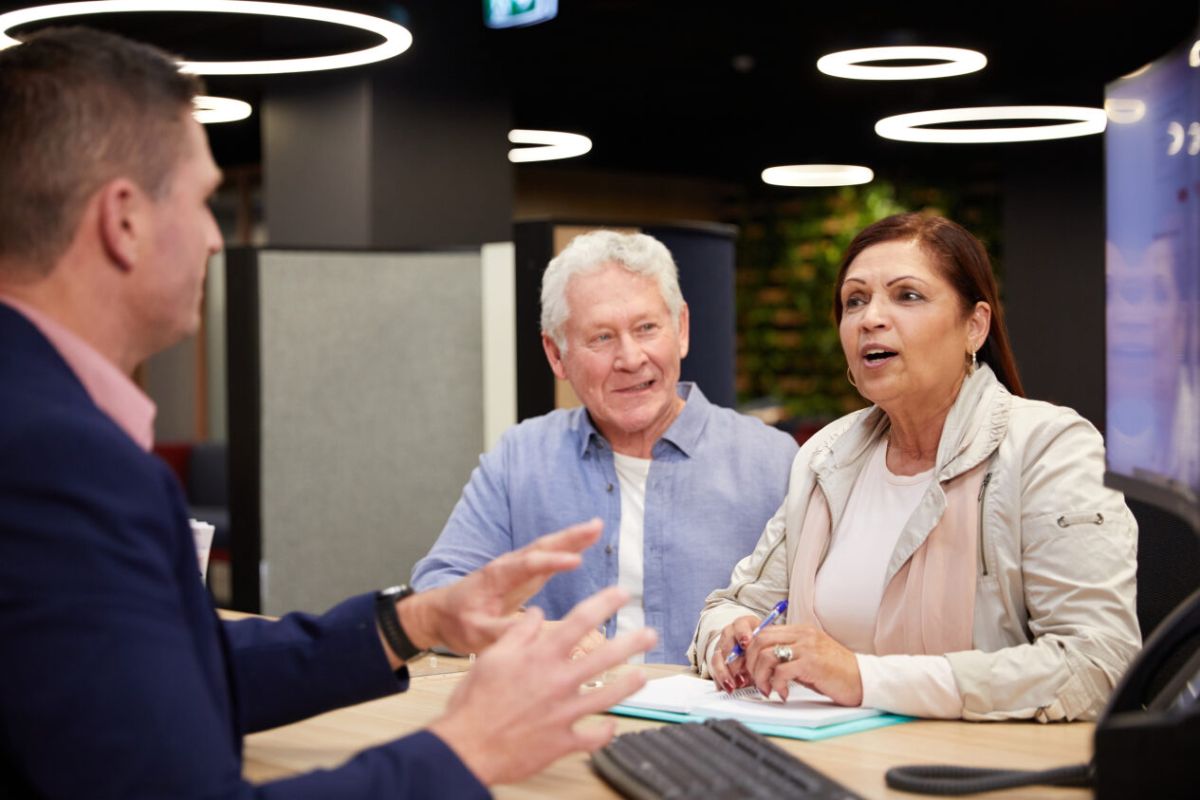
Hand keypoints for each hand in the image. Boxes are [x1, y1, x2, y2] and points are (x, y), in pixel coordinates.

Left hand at [394, 519, 601, 662]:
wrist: (442, 613)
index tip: (576, 561)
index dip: (551, 563)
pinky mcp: (523, 573)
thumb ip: (500, 631)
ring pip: (547, 548)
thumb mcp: (475, 633)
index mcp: (496, 577)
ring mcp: (516, 567)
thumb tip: (530, 631)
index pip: (527, 566)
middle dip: (569, 537)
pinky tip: (585, 541)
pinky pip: (548, 556)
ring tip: (597, 527)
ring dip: (572, 537)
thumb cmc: (457, 622)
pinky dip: (567, 547)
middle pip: (541, 547)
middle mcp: (508, 566)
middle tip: (595, 526)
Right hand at [428, 586, 656, 785]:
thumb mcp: (492, 656)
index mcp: (541, 656)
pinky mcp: (563, 741)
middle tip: (649, 634)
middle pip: (605, 656)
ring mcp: (564, 713)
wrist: (467, 747)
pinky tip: (611, 725)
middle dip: (632, 643)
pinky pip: (592, 737)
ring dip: (629, 685)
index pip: (580, 621)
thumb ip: (519, 632)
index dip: (604, 604)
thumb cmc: (474, 701)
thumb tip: (537, 612)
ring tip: (642, 676)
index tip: (622, 594)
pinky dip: (604, 732)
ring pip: (608, 695)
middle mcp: (558, 681)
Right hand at [708, 615, 760, 692]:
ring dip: (725, 673)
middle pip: (727, 643)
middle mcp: (730, 634)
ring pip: (717, 658)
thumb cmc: (762, 648)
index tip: (746, 643)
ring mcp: (721, 646)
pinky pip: (714, 669)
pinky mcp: (716, 660)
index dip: (742, 634)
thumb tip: (767, 659)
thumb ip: (765, 650)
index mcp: (744, 625)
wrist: (753, 653)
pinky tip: (726, 687)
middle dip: (733, 661)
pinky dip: (720, 679)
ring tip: (733, 686)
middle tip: (741, 673)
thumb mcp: (767, 646)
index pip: (740, 625)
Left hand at [743, 624, 862, 705]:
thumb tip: (763, 664)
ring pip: (766, 655)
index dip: (751, 651)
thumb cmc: (837, 672)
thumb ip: (789, 654)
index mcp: (801, 630)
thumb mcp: (810, 657)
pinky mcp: (811, 663)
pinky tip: (783, 694)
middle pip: (760, 641)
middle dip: (750, 663)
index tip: (750, 668)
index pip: (764, 632)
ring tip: (768, 690)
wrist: (863, 679)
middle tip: (755, 680)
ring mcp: (807, 647)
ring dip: (761, 676)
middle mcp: (802, 635)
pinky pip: (781, 671)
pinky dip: (776, 685)